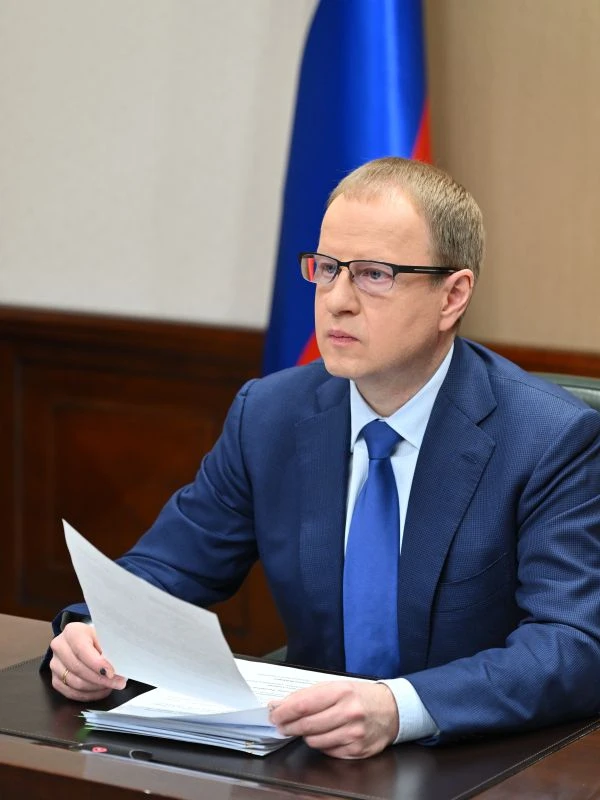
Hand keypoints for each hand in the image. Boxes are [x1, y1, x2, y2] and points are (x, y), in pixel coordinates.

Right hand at [49, 622, 126, 700]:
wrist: (79, 639)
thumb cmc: (94, 637)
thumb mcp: (102, 635)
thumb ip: (107, 648)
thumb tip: (118, 666)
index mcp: (72, 632)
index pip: (82, 651)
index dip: (97, 664)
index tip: (111, 673)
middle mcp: (59, 647)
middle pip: (78, 669)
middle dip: (100, 679)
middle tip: (118, 683)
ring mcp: (54, 664)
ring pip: (74, 683)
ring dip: (95, 688)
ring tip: (110, 686)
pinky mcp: (54, 679)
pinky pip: (70, 693)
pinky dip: (87, 695)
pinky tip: (100, 691)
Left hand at [269, 680, 398, 758]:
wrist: (391, 710)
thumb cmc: (360, 696)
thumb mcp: (336, 686)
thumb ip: (308, 695)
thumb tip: (281, 705)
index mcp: (341, 691)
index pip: (303, 704)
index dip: (284, 712)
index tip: (275, 714)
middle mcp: (349, 712)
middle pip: (307, 725)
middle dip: (289, 726)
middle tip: (283, 725)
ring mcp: (354, 733)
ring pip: (315, 741)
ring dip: (306, 736)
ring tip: (309, 728)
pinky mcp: (357, 750)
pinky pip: (328, 751)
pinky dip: (323, 744)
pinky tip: (327, 735)